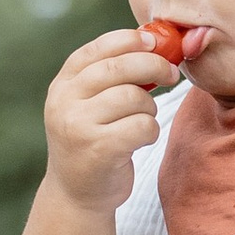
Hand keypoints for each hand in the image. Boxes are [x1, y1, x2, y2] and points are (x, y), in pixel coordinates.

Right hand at [41, 25, 178, 217]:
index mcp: (63, 84)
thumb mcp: (91, 103)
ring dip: (150, 107)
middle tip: (171, 74)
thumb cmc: (94, 140)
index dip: (131, 40)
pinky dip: (150, 131)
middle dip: (154, 65)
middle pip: (120, 67)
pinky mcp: (98, 149)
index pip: (98, 48)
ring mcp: (78, 125)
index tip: (157, 42)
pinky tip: (141, 139)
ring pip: (134, 97)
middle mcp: (64, 101)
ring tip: (142, 119)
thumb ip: (113, 75)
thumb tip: (157, 39)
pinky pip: (142, 125)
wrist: (76, 194)